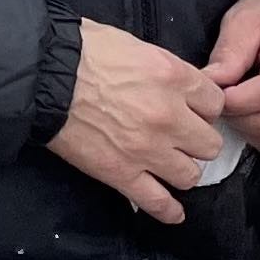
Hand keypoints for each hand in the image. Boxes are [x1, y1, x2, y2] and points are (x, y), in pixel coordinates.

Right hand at [45, 19, 223, 223]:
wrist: (44, 76)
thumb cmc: (84, 51)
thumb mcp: (136, 46)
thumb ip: (166, 70)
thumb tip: (179, 87)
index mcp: (174, 78)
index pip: (216, 104)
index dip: (203, 107)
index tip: (192, 109)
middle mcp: (169, 117)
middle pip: (209, 144)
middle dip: (196, 139)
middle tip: (179, 135)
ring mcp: (148, 150)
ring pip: (190, 175)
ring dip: (179, 169)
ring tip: (166, 163)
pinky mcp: (122, 174)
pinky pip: (157, 202)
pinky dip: (168, 211)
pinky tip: (174, 212)